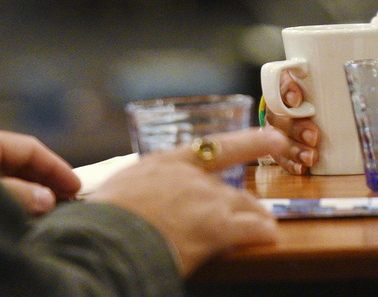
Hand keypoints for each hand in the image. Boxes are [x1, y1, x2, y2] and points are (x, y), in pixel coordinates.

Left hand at [0, 124, 79, 215]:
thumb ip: (20, 195)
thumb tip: (47, 199)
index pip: (28, 148)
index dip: (55, 168)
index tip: (76, 187)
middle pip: (17, 163)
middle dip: (44, 182)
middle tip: (68, 203)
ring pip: (5, 180)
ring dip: (28, 196)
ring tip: (49, 215)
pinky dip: (9, 205)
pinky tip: (23, 220)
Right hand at [88, 127, 284, 275]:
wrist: (105, 241)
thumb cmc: (105, 220)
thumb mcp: (119, 192)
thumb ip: (143, 190)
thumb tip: (142, 203)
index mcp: (166, 164)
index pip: (215, 147)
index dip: (248, 142)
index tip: (272, 136)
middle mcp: (192, 178)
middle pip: (231, 188)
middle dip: (243, 203)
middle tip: (256, 212)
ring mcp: (207, 201)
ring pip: (246, 207)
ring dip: (256, 218)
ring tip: (264, 227)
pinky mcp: (217, 228)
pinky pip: (254, 230)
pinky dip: (263, 234)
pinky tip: (269, 238)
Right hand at [261, 72, 318, 174]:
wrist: (298, 109)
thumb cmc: (311, 94)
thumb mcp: (311, 82)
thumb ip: (313, 78)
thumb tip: (334, 64)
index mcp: (282, 90)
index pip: (280, 86)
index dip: (287, 92)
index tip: (297, 99)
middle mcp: (275, 111)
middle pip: (279, 118)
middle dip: (295, 128)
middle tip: (312, 135)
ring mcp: (274, 131)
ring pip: (278, 140)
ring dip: (294, 150)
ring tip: (310, 157)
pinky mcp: (277, 150)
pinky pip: (280, 158)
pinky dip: (291, 165)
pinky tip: (302, 169)